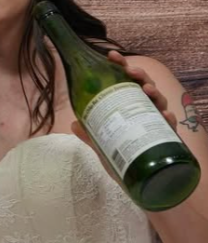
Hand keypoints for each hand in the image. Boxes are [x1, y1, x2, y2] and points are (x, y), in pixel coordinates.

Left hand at [70, 51, 176, 177]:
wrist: (140, 186)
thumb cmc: (123, 161)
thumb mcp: (102, 146)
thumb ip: (90, 134)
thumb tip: (73, 122)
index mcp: (129, 106)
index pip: (125, 81)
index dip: (120, 66)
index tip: (111, 56)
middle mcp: (144, 110)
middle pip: (144, 85)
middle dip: (139, 74)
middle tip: (131, 72)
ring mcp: (156, 122)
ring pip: (159, 99)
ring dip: (154, 91)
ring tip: (146, 89)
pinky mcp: (166, 137)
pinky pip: (170, 124)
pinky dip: (167, 117)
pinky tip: (163, 114)